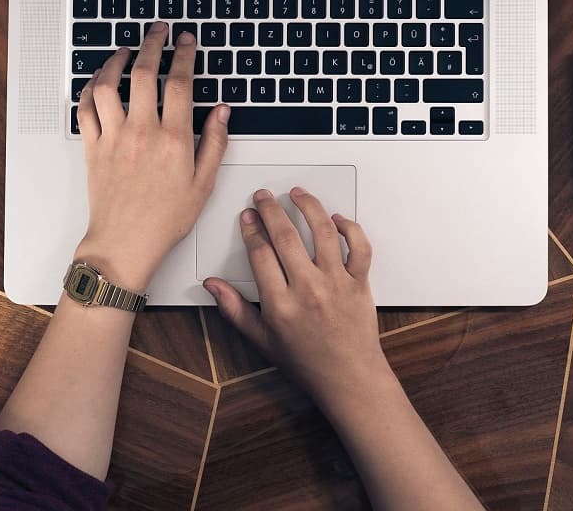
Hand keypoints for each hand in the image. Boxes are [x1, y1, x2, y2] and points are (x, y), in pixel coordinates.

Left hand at [74, 22, 229, 287]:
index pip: (180, 83)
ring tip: (126, 50)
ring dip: (115, 61)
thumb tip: (222, 112)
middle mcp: (141, 132)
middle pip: (144, 73)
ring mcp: (113, 137)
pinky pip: (85, 108)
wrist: (125, 243)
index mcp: (173, 139)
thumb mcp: (203, 184)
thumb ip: (215, 143)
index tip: (186, 41)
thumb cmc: (165, 219)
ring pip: (108, 85)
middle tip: (158, 30)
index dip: (184, 55)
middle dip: (153, 43)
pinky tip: (98, 81)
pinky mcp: (92, 147)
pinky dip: (90, 88)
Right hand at [204, 187, 389, 408]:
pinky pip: (359, 247)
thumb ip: (235, 309)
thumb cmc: (307, 362)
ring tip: (297, 194)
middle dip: (270, 209)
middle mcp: (308, 289)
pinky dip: (350, 228)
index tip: (247, 216)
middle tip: (263, 196)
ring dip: (308, 206)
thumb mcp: (262, 340)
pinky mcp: (359, 282)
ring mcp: (336, 283)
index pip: (260, 253)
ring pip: (322, 232)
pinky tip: (336, 218)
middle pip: (285, 236)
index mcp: (280, 304)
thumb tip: (212, 286)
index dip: (251, 228)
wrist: (349, 379)